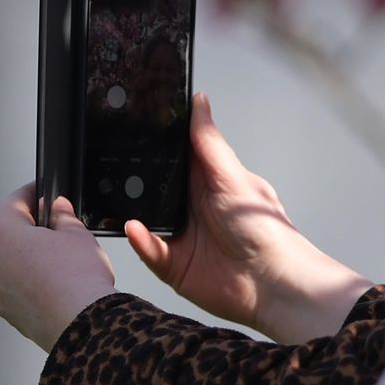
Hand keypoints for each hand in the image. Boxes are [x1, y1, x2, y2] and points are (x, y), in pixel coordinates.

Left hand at [0, 186, 116, 350]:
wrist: (82, 322)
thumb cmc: (77, 278)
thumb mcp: (77, 233)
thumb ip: (62, 215)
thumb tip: (57, 208)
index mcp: (0, 233)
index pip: (15, 201)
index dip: (34, 192)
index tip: (44, 190)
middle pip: (9, 234)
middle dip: (33, 229)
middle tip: (60, 228)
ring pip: (12, 263)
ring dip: (31, 258)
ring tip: (63, 261)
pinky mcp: (7, 311)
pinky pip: (17, 287)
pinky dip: (33, 282)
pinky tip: (58, 283)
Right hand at [123, 92, 371, 342]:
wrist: (273, 283)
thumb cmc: (264, 228)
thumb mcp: (232, 178)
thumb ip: (209, 144)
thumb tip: (200, 101)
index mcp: (208, 181)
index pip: (175, 156)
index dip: (155, 142)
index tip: (131, 120)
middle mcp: (192, 206)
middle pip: (153, 186)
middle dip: (133, 178)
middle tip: (111, 163)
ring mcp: (182, 235)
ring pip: (145, 217)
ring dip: (133, 210)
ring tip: (117, 198)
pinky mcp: (174, 263)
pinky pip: (148, 249)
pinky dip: (140, 239)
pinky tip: (135, 228)